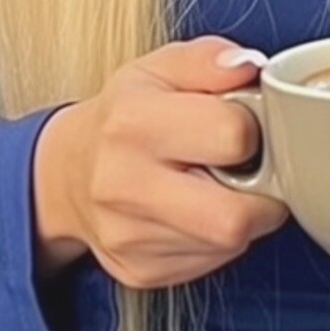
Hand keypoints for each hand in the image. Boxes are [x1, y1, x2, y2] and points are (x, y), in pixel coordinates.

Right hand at [32, 36, 290, 290]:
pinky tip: (199, 213)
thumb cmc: (124, 116)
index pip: (232, 136)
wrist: (67, 172)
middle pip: (232, 219)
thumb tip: (249, 68)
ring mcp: (130, 236)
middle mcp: (124, 184)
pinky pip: (210, 263)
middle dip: (262, 196)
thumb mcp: (160, 68)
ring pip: (227, 245)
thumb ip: (209, 59)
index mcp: (133, 121)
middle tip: (252, 173)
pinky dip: (218, 239)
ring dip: (241, 217)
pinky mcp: (141, 271)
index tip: (242, 126)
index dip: (253, 129)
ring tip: (220, 187)